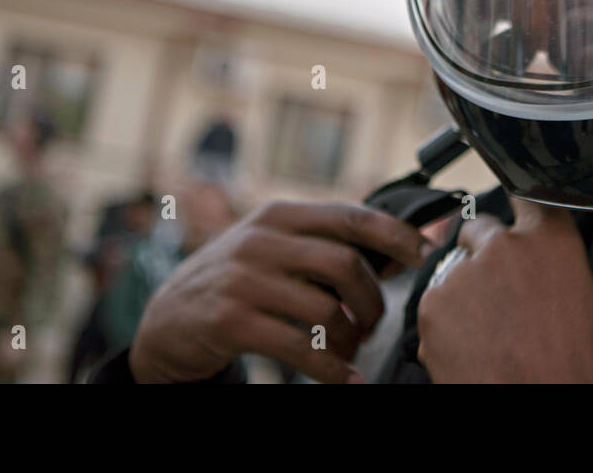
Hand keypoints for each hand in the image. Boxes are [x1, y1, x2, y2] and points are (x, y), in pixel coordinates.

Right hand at [130, 200, 435, 383]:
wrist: (167, 318)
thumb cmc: (236, 280)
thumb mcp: (272, 246)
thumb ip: (320, 243)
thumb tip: (394, 250)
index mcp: (280, 214)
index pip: (351, 215)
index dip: (395, 234)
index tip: (424, 253)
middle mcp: (262, 240)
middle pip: (345, 263)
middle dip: (372, 299)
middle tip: (373, 323)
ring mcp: (244, 280)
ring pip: (325, 308)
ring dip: (351, 338)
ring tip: (352, 350)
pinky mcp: (231, 321)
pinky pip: (299, 347)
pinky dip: (330, 368)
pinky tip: (341, 377)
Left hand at [416, 197, 592, 382]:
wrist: (542, 405)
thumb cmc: (572, 367)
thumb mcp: (588, 301)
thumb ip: (556, 262)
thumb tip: (539, 254)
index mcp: (550, 239)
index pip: (528, 193)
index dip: (517, 197)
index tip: (510, 199)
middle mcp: (503, 244)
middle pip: (480, 229)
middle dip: (483, 254)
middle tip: (498, 295)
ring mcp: (464, 272)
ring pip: (454, 270)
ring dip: (464, 292)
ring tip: (488, 332)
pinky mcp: (433, 304)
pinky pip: (435, 304)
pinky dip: (445, 323)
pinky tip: (470, 348)